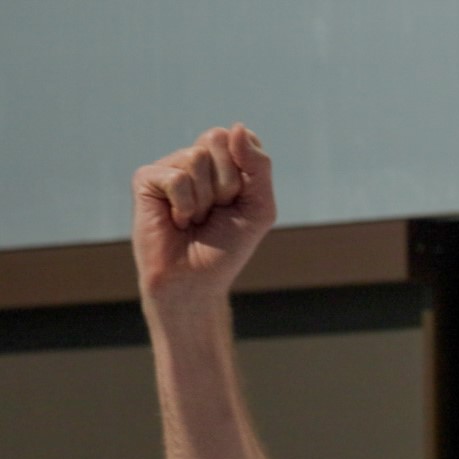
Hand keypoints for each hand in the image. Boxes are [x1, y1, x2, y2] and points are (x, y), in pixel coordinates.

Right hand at [135, 126, 276, 311]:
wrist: (196, 279)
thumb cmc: (227, 245)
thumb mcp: (259, 207)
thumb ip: (258, 165)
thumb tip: (238, 127)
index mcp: (224, 162)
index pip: (242, 139)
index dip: (247, 174)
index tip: (239, 201)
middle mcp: (195, 159)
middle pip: (217, 140)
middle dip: (227, 183)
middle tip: (216, 211)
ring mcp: (169, 166)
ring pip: (196, 159)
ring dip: (205, 199)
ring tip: (195, 219)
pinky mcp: (146, 179)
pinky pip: (176, 178)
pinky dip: (185, 205)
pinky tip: (177, 221)